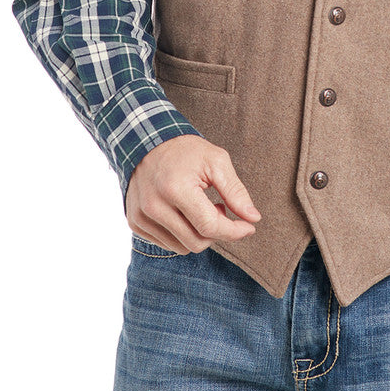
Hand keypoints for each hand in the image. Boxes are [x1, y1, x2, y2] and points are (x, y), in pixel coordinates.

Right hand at [125, 133, 260, 253]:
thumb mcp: (216, 162)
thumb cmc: (186, 151)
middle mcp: (154, 207)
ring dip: (200, 234)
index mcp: (175, 189)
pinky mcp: (136, 222)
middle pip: (197, 242)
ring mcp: (142, 217)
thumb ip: (235, 192)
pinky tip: (185, 212)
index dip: (234, 231)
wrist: (147, 143)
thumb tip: (253, 218)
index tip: (249, 226)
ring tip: (202, 207)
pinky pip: (167, 244)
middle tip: (220, 207)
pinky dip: (182, 234)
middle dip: (217, 231)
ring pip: (183, 247)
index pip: (209, 226)